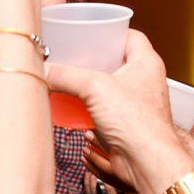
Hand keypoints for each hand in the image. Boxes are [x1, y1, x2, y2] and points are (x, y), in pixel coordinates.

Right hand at [45, 30, 191, 193]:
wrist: (146, 160)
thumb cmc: (137, 123)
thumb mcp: (95, 88)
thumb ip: (67, 76)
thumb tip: (47, 70)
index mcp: (146, 63)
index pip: (130, 36)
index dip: (111, 32)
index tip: (92, 32)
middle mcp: (144, 81)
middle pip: (117, 60)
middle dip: (94, 59)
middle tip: (74, 55)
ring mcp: (136, 102)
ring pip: (110, 85)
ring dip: (90, 83)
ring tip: (70, 78)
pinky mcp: (127, 122)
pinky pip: (106, 107)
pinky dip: (91, 105)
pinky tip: (74, 105)